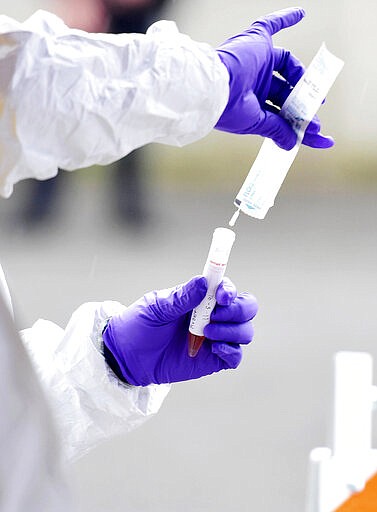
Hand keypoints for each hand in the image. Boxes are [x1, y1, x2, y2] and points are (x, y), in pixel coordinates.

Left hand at [102, 276, 257, 385]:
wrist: (126, 356)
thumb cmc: (140, 325)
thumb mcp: (157, 307)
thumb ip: (181, 297)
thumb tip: (203, 281)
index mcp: (201, 298)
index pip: (229, 289)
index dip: (231, 289)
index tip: (221, 295)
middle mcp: (213, 316)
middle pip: (247, 308)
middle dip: (238, 310)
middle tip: (214, 316)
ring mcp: (215, 338)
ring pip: (245, 332)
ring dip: (232, 330)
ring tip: (206, 333)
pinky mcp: (213, 360)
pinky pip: (236, 357)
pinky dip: (231, 351)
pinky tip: (214, 348)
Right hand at [215, 7, 333, 149]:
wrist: (212, 88)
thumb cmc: (227, 108)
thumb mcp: (256, 122)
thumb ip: (276, 129)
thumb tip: (293, 144)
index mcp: (253, 103)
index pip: (282, 114)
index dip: (300, 126)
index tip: (320, 138)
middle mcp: (256, 83)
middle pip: (288, 92)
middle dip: (304, 105)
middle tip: (316, 115)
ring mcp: (258, 62)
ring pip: (288, 67)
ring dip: (303, 79)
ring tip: (315, 93)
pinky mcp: (257, 42)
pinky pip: (272, 25)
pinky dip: (286, 18)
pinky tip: (301, 13)